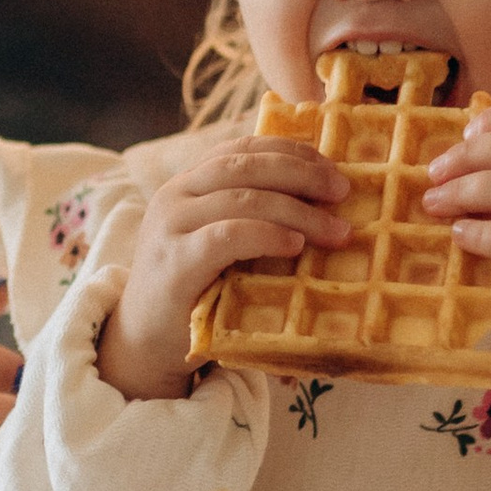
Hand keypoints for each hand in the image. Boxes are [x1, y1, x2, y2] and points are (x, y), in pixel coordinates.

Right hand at [102, 132, 347, 402]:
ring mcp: (171, 226)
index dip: (292, 150)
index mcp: (189, 183)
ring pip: (243, 198)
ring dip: (298, 211)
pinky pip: (228, 236)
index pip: (243, 148)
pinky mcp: (174, 262)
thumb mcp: (221, 244)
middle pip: (246, 165)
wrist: (146, 343)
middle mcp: (175, 194)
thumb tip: (325, 202)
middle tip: (343, 192)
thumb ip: (252, 217)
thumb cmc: (196, 294)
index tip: (333, 166)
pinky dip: (267, 235)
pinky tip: (296, 245)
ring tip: (336, 231)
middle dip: (302, 173)